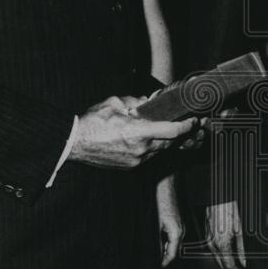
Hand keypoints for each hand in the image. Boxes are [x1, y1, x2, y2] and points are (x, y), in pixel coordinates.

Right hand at [69, 95, 198, 167]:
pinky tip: (150, 139)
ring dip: (165, 141)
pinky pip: (149, 157)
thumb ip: (136, 102)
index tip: (193, 120)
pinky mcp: (130, 166)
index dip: (187, 126)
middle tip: (186, 124)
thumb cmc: (92, 123)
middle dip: (179, 133)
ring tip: (167, 130)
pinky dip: (153, 148)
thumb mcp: (116, 104)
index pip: (173, 131)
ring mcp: (136, 160)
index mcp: (139, 132)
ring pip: (160, 151)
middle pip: (170, 142)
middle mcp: (141, 149)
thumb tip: (148, 102)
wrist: (73, 144)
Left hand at [156, 175, 182, 266]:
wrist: (166, 183)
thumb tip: (153, 253)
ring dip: (162, 246)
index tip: (156, 268)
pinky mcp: (177, 219)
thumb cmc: (162, 197)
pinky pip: (171, 234)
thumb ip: (155, 239)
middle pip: (172, 249)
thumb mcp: (155, 222)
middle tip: (151, 260)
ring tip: (151, 249)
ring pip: (171, 241)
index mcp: (177, 232)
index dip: (163, 264)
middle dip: (161, 255)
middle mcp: (181, 229)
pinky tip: (155, 235)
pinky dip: (164, 238)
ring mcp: (180, 224)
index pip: (171, 255)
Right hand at [205, 200, 246, 268]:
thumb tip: (245, 262)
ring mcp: (208, 240)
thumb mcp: (241, 228)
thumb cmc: (230, 207)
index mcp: (222, 243)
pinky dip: (223, 256)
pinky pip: (215, 251)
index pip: (230, 267)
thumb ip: (242, 248)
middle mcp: (213, 244)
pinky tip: (231, 255)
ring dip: (228, 265)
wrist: (219, 196)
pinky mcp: (207, 235)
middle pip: (223, 266)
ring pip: (218, 259)